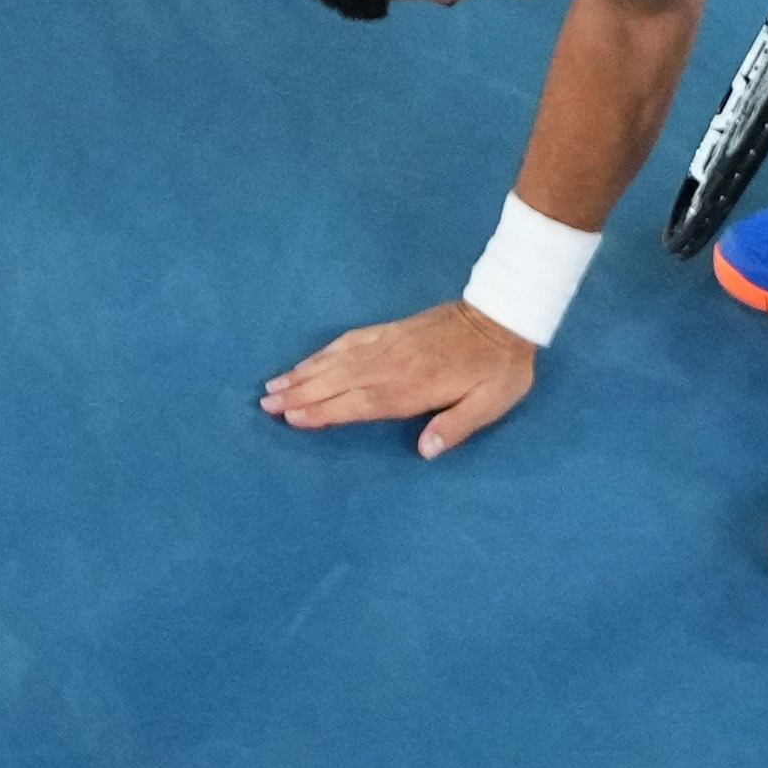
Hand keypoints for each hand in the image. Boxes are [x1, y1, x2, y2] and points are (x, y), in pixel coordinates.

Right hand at [261, 299, 538, 459]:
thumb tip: (425, 451)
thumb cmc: (498, 367)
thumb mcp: (490, 402)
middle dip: (300, 393)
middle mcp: (392, 365)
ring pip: (337, 360)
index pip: (360, 402)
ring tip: (273, 385)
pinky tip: (309, 361)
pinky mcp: (390, 330)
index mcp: (412, 387)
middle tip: (265, 404)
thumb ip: (456, 426)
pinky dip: (324, 352)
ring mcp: (388, 344)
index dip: (325, 410)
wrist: (502, 316)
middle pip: (337, 381)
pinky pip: (349, 341)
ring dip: (304, 373)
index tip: (292, 417)